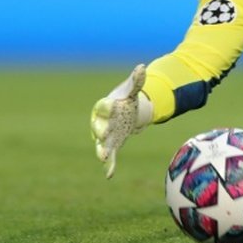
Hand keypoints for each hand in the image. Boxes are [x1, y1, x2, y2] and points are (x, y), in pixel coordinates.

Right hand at [90, 64, 152, 178]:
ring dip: (102, 150)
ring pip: (102, 143)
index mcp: (106, 106)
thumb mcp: (132, 91)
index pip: (104, 106)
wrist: (122, 112)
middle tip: (101, 134)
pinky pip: (110, 154)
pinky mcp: (112, 144)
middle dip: (100, 131)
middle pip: (99, 126)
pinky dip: (109, 165)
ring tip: (102, 157)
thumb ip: (136, 81)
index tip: (111, 105)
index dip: (107, 106)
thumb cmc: (125, 100)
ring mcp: (107, 134)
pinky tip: (109, 175)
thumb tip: (143, 67)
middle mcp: (103, 122)